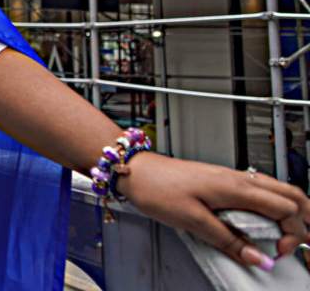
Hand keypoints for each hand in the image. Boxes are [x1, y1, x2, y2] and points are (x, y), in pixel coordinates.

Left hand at [118, 152, 309, 268]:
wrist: (137, 171)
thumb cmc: (158, 189)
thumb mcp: (193, 221)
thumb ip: (229, 240)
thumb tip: (259, 259)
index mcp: (236, 188)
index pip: (286, 209)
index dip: (292, 234)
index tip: (278, 253)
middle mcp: (239, 179)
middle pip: (291, 195)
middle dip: (305, 219)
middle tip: (302, 244)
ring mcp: (233, 178)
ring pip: (279, 189)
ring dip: (293, 210)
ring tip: (294, 233)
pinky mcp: (224, 181)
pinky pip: (261, 189)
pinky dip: (275, 204)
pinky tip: (269, 219)